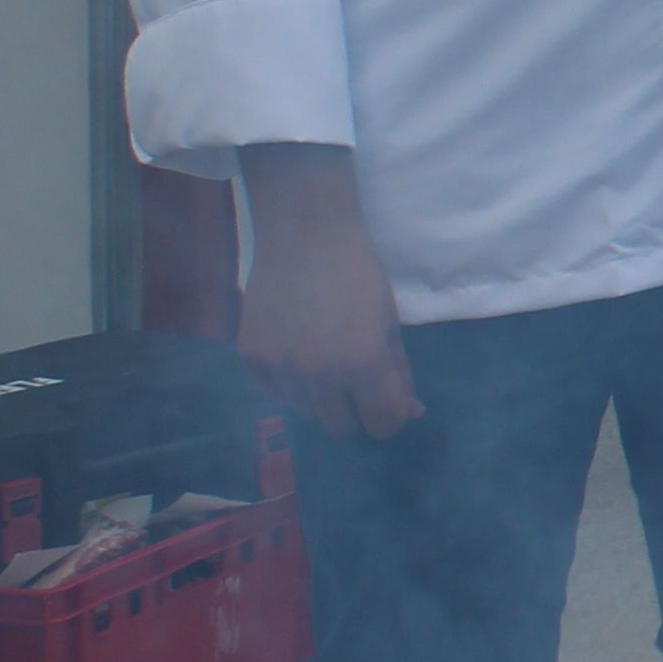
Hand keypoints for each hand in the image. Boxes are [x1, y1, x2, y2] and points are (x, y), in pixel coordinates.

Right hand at [235, 147, 417, 439]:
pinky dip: (289, 381)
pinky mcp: (251, 359)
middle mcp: (319, 374)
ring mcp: (280, 368)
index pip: (383, 424)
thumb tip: (411, 414)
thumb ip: (399, 374)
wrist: (304, 233)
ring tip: (321, 354)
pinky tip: (295, 345)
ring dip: (320, 395)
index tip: (386, 399)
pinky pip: (277, 393)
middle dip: (354, 409)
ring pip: (307, 412)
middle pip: (342, 428)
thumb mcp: (389, 324)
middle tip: (354, 377)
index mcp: (364, 364)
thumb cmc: (358, 274)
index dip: (389, 415)